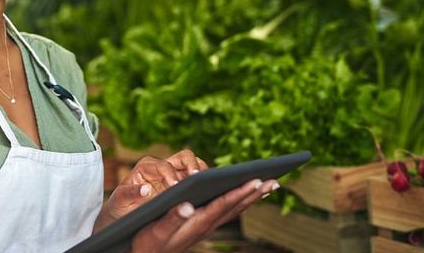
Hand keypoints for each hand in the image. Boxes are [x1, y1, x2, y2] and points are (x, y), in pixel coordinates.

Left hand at [105, 149, 207, 223]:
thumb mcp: (120, 200)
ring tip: (207, 185)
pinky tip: (209, 192)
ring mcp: (175, 173)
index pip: (163, 165)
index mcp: (147, 166)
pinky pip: (197, 178)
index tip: (174, 186)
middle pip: (184, 156)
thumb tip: (145, 189)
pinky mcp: (183, 182)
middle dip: (192, 164)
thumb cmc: (121, 204)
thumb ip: (130, 193)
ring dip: (202, 172)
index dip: (170, 174)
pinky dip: (204, 182)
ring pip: (194, 164)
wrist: (126, 211)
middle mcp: (163, 166)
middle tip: (197, 178)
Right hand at [129, 178, 278, 251]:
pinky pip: (227, 211)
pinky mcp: (203, 225)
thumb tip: (186, 206)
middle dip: (254, 193)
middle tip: (274, 181)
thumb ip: (172, 218)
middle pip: (235, 206)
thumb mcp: (157, 230)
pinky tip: (245, 196)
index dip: (241, 191)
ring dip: (252, 197)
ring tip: (268, 186)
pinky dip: (240, 201)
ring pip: (234, 209)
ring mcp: (207, 226)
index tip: (257, 180)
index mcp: (198, 222)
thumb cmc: (148, 242)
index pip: (224, 204)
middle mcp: (207, 225)